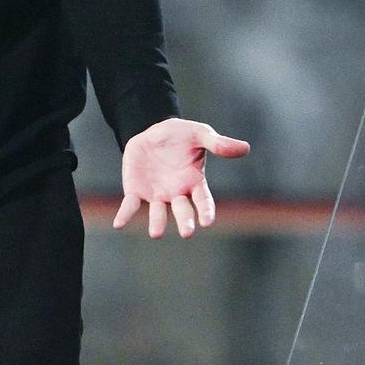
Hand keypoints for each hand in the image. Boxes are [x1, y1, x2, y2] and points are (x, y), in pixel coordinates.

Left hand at [113, 117, 250, 237]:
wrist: (152, 131)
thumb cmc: (181, 135)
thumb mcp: (200, 134)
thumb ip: (218, 143)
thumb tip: (245, 148)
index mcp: (194, 182)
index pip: (203, 200)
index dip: (205, 211)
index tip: (207, 221)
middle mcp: (176, 193)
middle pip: (182, 211)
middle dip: (184, 222)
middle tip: (187, 233)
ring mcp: (156, 195)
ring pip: (158, 213)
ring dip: (157, 223)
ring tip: (157, 233)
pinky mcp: (136, 191)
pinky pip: (130, 206)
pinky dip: (125, 215)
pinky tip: (118, 224)